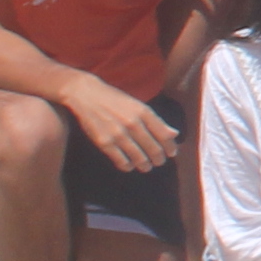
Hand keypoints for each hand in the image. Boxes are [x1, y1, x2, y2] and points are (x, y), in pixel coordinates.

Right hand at [61, 77, 178, 170]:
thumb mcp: (138, 105)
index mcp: (144, 112)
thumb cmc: (115, 99)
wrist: (86, 94)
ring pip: (139, 158)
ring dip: (145, 165)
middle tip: (159, 162)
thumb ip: (156, 121)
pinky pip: (121, 161)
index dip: (170, 147)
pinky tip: (129, 165)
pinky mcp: (104, 143)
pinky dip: (128, 166)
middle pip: (154, 150)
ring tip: (146, 166)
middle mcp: (133, 124)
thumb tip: (174, 134)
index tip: (172, 153)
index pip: (165, 136)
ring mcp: (118, 134)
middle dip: (159, 159)